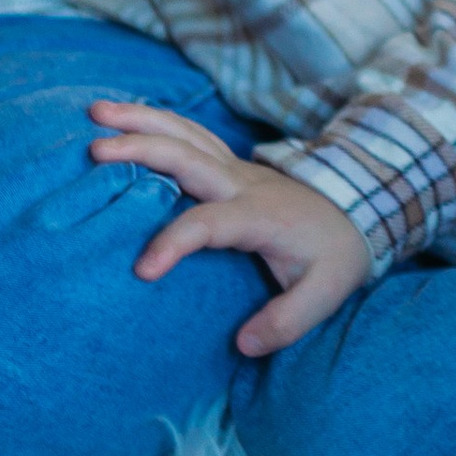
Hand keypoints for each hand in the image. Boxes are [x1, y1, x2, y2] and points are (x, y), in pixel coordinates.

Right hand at [89, 99, 374, 362]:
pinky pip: (189, 136)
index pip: (208, 223)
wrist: (360, 211)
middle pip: (188, 156)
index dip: (174, 243)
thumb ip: (287, 321)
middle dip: (142, 149)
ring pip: (186, 134)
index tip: (142, 270)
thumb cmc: (336, 255)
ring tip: (96, 111)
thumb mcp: (325, 294)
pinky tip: (123, 118)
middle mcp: (243, 183)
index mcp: (259, 215)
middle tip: (95, 148)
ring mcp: (235, 169)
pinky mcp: (228, 165)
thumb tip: (244, 345)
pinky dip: (155, 122)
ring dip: (142, 119)